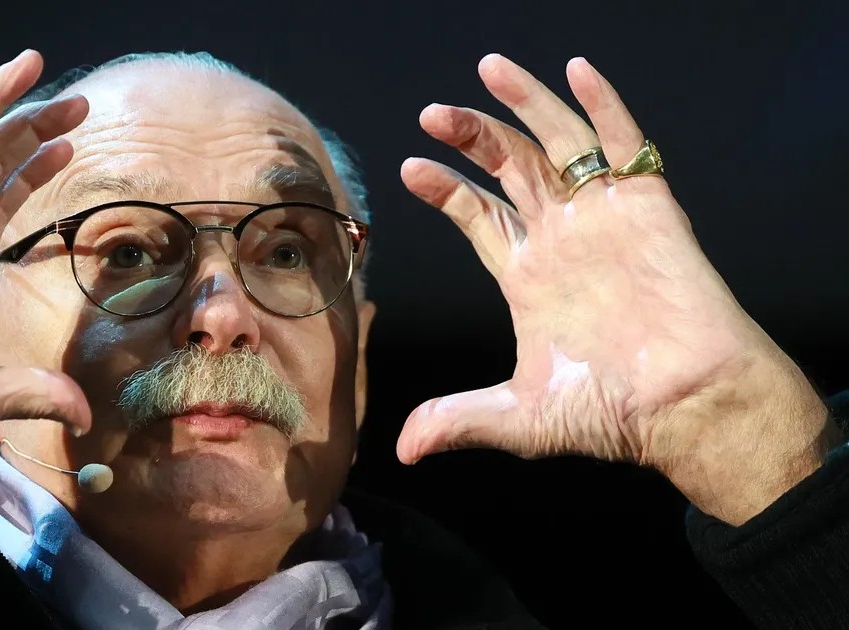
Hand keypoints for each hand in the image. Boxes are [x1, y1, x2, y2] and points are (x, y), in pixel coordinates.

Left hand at [396, 54, 837, 523]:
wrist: (685, 408)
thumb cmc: (610, 415)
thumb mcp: (518, 418)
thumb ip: (458, 420)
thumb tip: (401, 448)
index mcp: (528, 276)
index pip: (480, 215)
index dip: (446, 189)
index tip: (409, 170)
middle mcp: (562, 239)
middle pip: (509, 167)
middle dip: (470, 136)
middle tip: (431, 114)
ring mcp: (603, 218)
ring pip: (558, 142)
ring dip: (524, 104)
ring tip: (487, 70)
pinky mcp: (648, 207)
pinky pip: (625, 143)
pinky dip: (604, 105)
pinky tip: (577, 71)